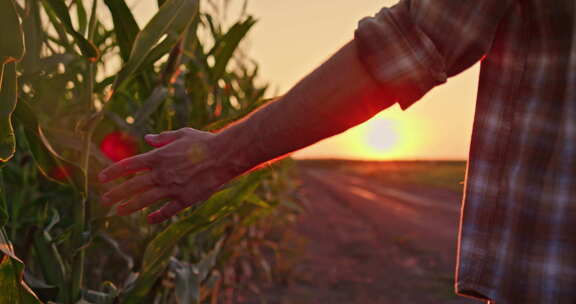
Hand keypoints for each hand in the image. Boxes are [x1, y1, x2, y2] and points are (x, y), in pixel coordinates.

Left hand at [98, 128, 240, 223]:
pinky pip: (167, 211)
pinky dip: (157, 216)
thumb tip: (147, 138)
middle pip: (132, 186)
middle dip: (116, 193)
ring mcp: (172, 188)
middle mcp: (161, 174)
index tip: (101, 178)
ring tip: (119, 211)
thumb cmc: (204, 142)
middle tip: (104, 199)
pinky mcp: (185, 199)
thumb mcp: (182, 134)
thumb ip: (162, 138)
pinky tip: (149, 219)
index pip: (128, 165)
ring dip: (130, 206)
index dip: (112, 172)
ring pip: (145, 200)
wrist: (224, 156)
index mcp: (158, 156)